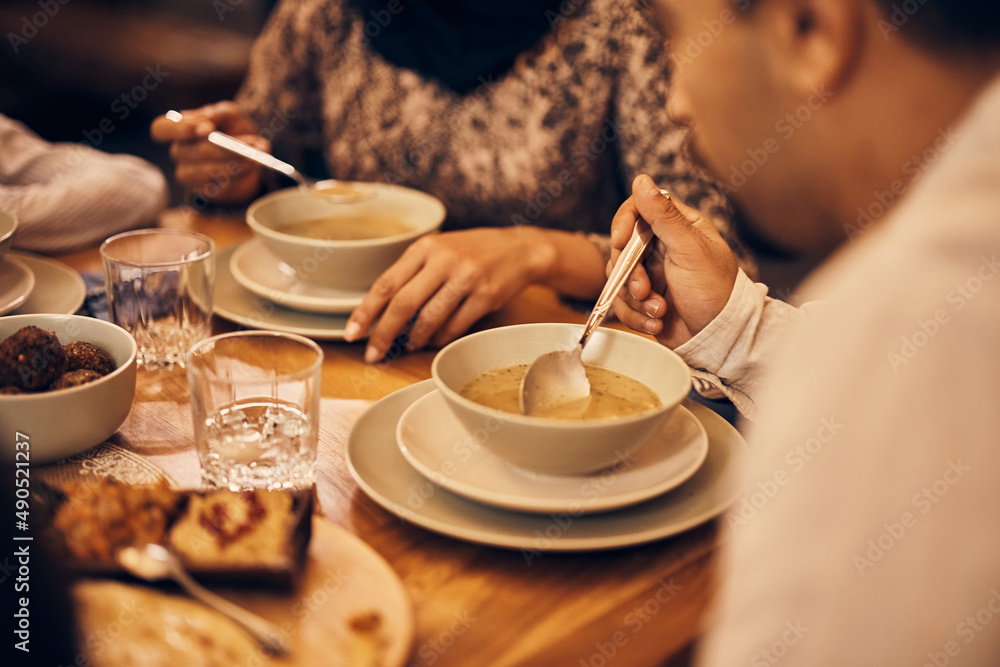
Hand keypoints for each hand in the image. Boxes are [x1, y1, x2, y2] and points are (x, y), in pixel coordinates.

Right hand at [150, 102, 264, 204]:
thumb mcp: (232, 115)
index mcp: (178, 129)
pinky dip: (238, 175)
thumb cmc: (233, 130)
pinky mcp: (203, 190)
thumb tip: (211, 116)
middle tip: (249, 144)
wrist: (247, 156)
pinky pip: (218, 185)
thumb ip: (222, 112)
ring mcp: (188, 174)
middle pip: (193, 151)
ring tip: (255, 157)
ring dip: (234, 163)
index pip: (161, 129)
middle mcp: (178, 151)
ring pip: (206, 171)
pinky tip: (251, 168)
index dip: (180, 128)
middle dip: (224, 147)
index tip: (207, 127)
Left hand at [343, 227, 555, 361]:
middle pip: (403, 304)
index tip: (353, 332)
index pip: (386, 283)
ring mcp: (466, 278)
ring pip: (429, 319)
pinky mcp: (485, 296)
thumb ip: (413, 273)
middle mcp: (444, 260)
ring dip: (414, 338)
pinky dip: (441, 338)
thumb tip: (381, 311)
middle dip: (383, 334)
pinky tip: (435, 340)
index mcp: (426, 247)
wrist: (519, 249)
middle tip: (372, 354)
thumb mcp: (440, 249)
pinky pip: (455, 326)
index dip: (366, 311)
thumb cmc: (473, 252)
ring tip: (409, 345)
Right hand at [610, 174, 738, 348]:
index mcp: (678, 227)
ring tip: (658, 309)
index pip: (638, 210)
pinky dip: (637, 315)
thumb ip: (663, 215)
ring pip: (619, 278)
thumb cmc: (715, 290)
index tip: (620, 241)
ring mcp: (652, 275)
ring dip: (634, 298)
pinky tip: (657, 321)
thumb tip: (641, 179)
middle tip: (644, 289)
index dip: (624, 224)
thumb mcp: (689, 249)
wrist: (720, 339)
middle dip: (630, 272)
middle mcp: (662, 248)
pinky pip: (623, 303)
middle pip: (622, 247)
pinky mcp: (645, 300)